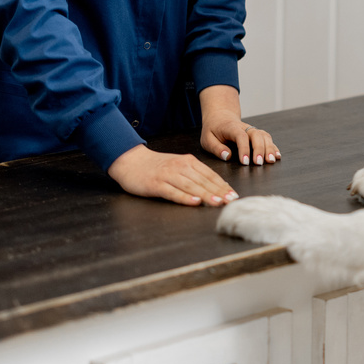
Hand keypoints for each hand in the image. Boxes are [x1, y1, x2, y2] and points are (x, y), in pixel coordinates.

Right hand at [109, 144, 239, 206]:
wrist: (130, 160)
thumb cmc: (156, 166)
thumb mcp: (178, 165)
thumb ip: (194, 174)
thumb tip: (214, 187)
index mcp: (188, 161)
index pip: (209, 174)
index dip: (222, 185)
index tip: (233, 194)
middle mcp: (180, 167)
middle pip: (203, 181)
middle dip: (219, 191)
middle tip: (231, 201)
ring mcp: (167, 175)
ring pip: (191, 186)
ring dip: (206, 195)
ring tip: (218, 202)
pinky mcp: (156, 184)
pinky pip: (173, 191)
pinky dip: (184, 197)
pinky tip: (194, 202)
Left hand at [199, 84, 280, 166]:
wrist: (221, 117)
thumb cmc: (213, 130)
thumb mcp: (207, 139)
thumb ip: (216, 148)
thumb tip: (227, 156)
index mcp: (231, 127)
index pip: (240, 136)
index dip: (244, 149)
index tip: (245, 162)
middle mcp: (244, 127)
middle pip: (256, 135)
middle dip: (259, 149)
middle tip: (259, 163)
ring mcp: (252, 130)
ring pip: (264, 136)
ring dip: (269, 148)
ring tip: (270, 161)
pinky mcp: (257, 134)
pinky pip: (268, 139)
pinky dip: (273, 147)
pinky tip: (276, 156)